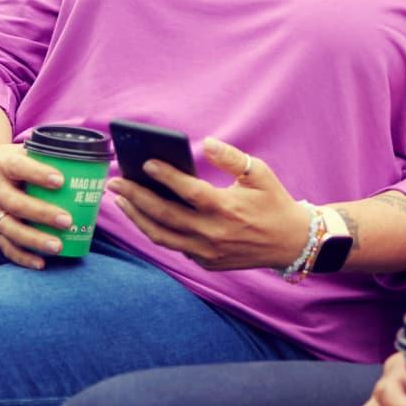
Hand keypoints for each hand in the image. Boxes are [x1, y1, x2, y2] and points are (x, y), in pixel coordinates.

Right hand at [0, 144, 74, 269]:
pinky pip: (5, 245)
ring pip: (10, 229)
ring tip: (58, 246)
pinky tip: (41, 263)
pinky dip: (22, 257)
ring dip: (34, 240)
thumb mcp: (25, 150)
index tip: (61, 181)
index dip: (39, 174)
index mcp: (5, 165)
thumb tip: (93, 166)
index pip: (20, 168)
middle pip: (16, 204)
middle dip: (42, 214)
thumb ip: (52, 156)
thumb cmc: (11, 160)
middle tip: (68, 221)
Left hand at [108, 136, 310, 271]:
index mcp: (226, 207)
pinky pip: (174, 246)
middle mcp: (213, 232)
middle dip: (135, 197)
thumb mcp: (259, 173)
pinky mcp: (206, 262)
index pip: (188, 191)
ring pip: (161, 236)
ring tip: (121, 200)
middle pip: (164, 215)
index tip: (146, 163)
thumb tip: (206, 143)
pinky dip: (156, 230)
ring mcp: (207, 251)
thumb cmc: (273, 202)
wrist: (290, 242)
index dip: (166, 176)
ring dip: (137, 217)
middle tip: (115, 182)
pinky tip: (144, 215)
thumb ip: (231, 158)